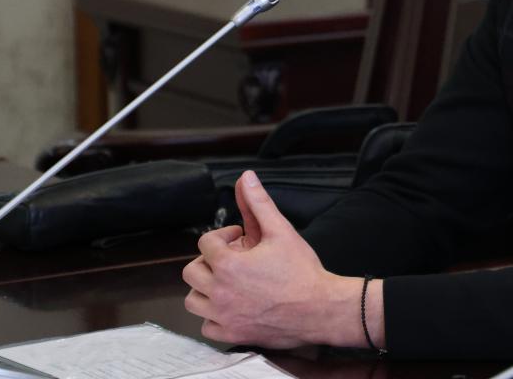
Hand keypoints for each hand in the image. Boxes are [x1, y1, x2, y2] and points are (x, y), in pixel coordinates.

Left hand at [182, 170, 380, 348]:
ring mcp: (224, 316)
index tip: (240, 238)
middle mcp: (219, 291)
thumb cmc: (302, 270)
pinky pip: (207, 326)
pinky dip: (214, 317)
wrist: (320, 308)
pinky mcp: (232, 335)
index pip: (204, 243)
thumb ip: (259, 203)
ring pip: (193, 300)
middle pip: (191, 271)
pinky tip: (233, 307)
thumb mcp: (281, 230)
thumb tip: (247, 178)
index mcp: (227, 264)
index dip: (223, 236)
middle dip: (209, 261)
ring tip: (227, 283)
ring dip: (205, 289)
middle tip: (231, 260)